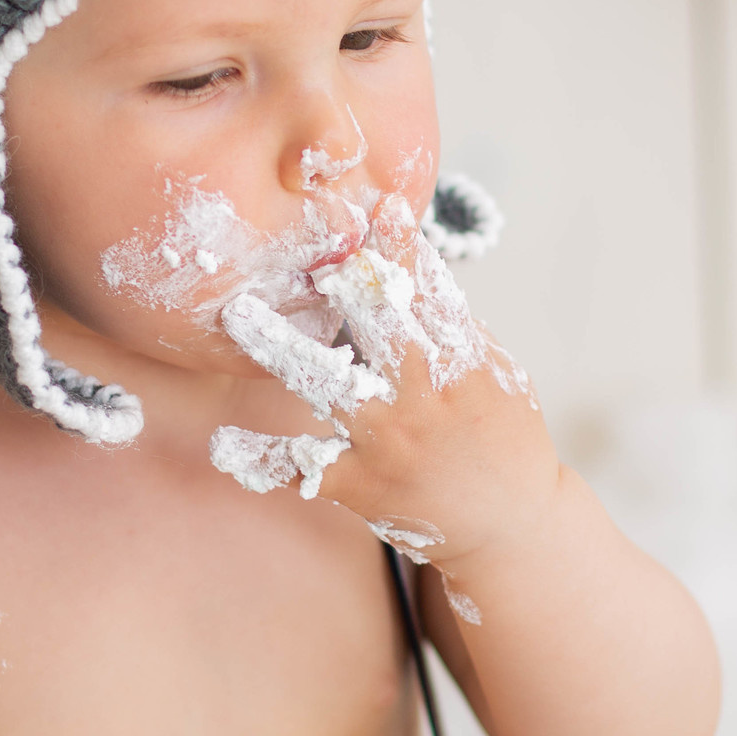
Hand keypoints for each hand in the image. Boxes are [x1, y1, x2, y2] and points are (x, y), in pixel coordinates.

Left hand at [210, 194, 558, 576]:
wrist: (512, 527)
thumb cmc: (502, 437)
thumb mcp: (494, 372)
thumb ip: (451, 323)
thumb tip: (410, 261)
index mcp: (461, 360)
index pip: (428, 290)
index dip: (402, 247)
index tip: (378, 208)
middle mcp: (423, 394)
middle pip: (382, 323)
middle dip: (349, 281)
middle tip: (308, 240)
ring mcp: (388, 440)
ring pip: (329, 386)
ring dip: (281, 348)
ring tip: (239, 317)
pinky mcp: (360, 484)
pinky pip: (300, 468)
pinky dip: (260, 459)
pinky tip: (224, 444)